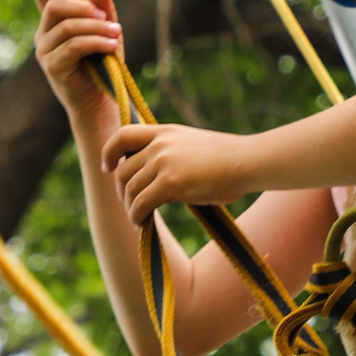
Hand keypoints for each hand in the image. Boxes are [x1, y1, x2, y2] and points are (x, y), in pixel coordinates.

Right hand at [32, 0, 123, 132]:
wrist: (99, 101)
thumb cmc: (102, 64)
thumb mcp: (106, 31)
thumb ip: (103, 10)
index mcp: (53, 22)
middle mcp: (44, 35)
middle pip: (55, 7)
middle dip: (84, 7)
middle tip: (107, 18)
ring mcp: (45, 52)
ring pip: (67, 27)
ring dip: (96, 27)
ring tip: (117, 33)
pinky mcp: (53, 67)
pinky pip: (73, 46)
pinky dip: (96, 42)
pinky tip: (113, 46)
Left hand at [102, 122, 250, 222]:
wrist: (248, 161)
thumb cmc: (227, 158)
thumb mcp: (191, 143)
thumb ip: (170, 150)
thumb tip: (156, 171)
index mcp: (164, 132)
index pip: (123, 134)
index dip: (109, 152)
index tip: (108, 167)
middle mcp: (159, 145)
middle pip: (122, 169)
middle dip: (121, 191)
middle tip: (130, 205)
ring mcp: (163, 162)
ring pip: (129, 188)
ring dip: (130, 207)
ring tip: (138, 218)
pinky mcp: (170, 183)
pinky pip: (141, 203)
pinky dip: (137, 216)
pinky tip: (143, 223)